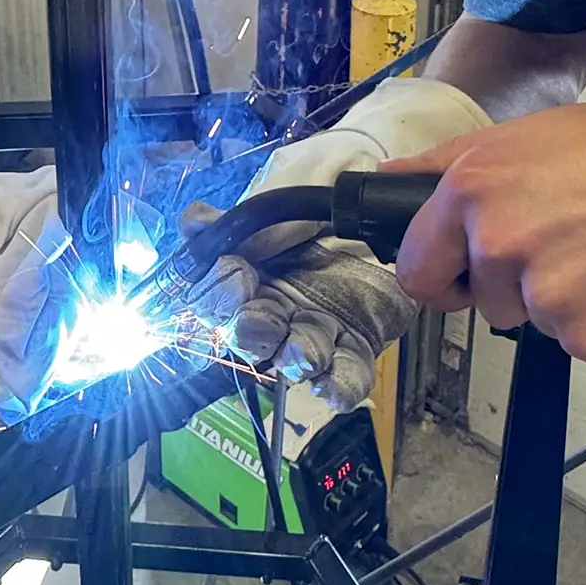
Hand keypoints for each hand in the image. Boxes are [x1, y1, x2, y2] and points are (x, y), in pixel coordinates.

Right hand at [179, 78, 490, 405]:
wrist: (390, 212)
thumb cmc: (329, 207)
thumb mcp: (289, 198)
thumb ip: (243, 215)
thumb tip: (195, 221)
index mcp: (250, 278)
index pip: (214, 298)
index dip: (220, 292)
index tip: (239, 272)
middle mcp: (275, 312)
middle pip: (250, 338)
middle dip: (256, 334)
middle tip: (269, 322)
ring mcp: (315, 332)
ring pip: (294, 360)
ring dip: (298, 358)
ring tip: (311, 349)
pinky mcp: (356, 347)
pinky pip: (345, 378)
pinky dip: (339, 386)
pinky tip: (335, 385)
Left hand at [383, 93, 585, 367]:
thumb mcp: (540, 135)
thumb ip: (454, 166)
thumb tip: (388, 183)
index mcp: (478, 188)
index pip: (418, 267)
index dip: (443, 273)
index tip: (463, 273)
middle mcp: (503, 244)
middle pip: (482, 301)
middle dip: (517, 285)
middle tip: (578, 245)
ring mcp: (549, 299)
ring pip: (540, 322)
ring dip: (572, 303)